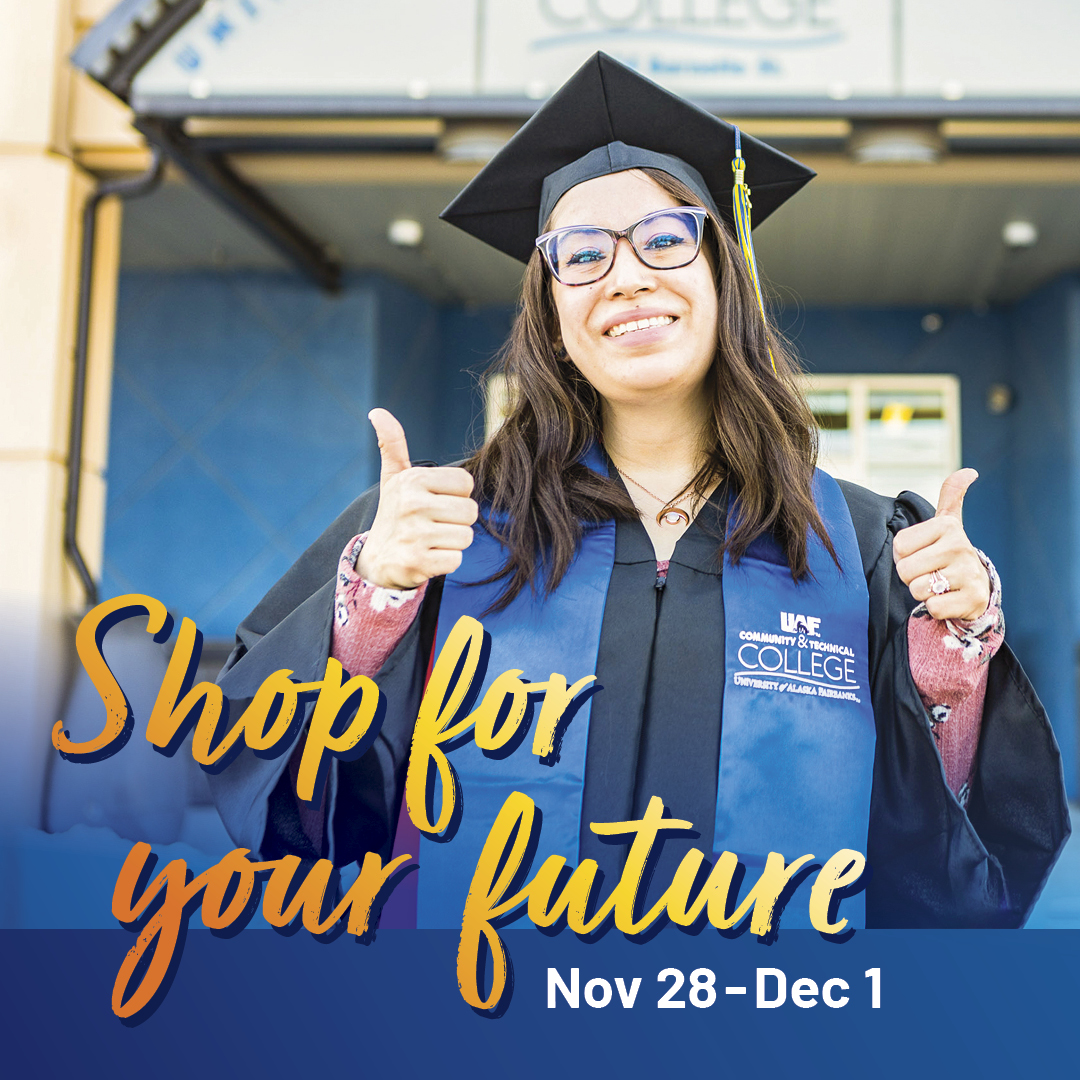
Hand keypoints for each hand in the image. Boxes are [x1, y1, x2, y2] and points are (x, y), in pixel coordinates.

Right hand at [356, 408, 477, 588]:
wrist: (377, 559)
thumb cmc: (395, 513)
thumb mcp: (393, 478)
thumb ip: (392, 444)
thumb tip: (377, 412)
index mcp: (412, 480)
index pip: (466, 483)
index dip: (456, 496)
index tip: (435, 502)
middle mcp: (412, 505)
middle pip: (470, 511)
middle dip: (457, 521)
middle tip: (434, 524)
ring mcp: (414, 535)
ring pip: (466, 536)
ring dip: (452, 542)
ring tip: (431, 540)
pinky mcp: (417, 562)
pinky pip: (456, 560)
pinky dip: (446, 561)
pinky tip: (428, 557)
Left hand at [892, 469, 990, 621]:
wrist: (976, 586)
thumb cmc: (948, 553)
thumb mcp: (947, 522)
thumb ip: (950, 494)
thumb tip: (969, 471)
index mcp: (946, 526)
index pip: (898, 547)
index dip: (903, 556)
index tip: (921, 554)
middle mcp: (960, 546)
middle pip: (905, 570)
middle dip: (911, 576)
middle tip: (928, 572)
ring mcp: (968, 573)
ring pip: (917, 589)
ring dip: (922, 593)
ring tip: (938, 585)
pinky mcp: (972, 599)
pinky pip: (933, 607)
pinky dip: (935, 608)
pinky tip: (948, 599)